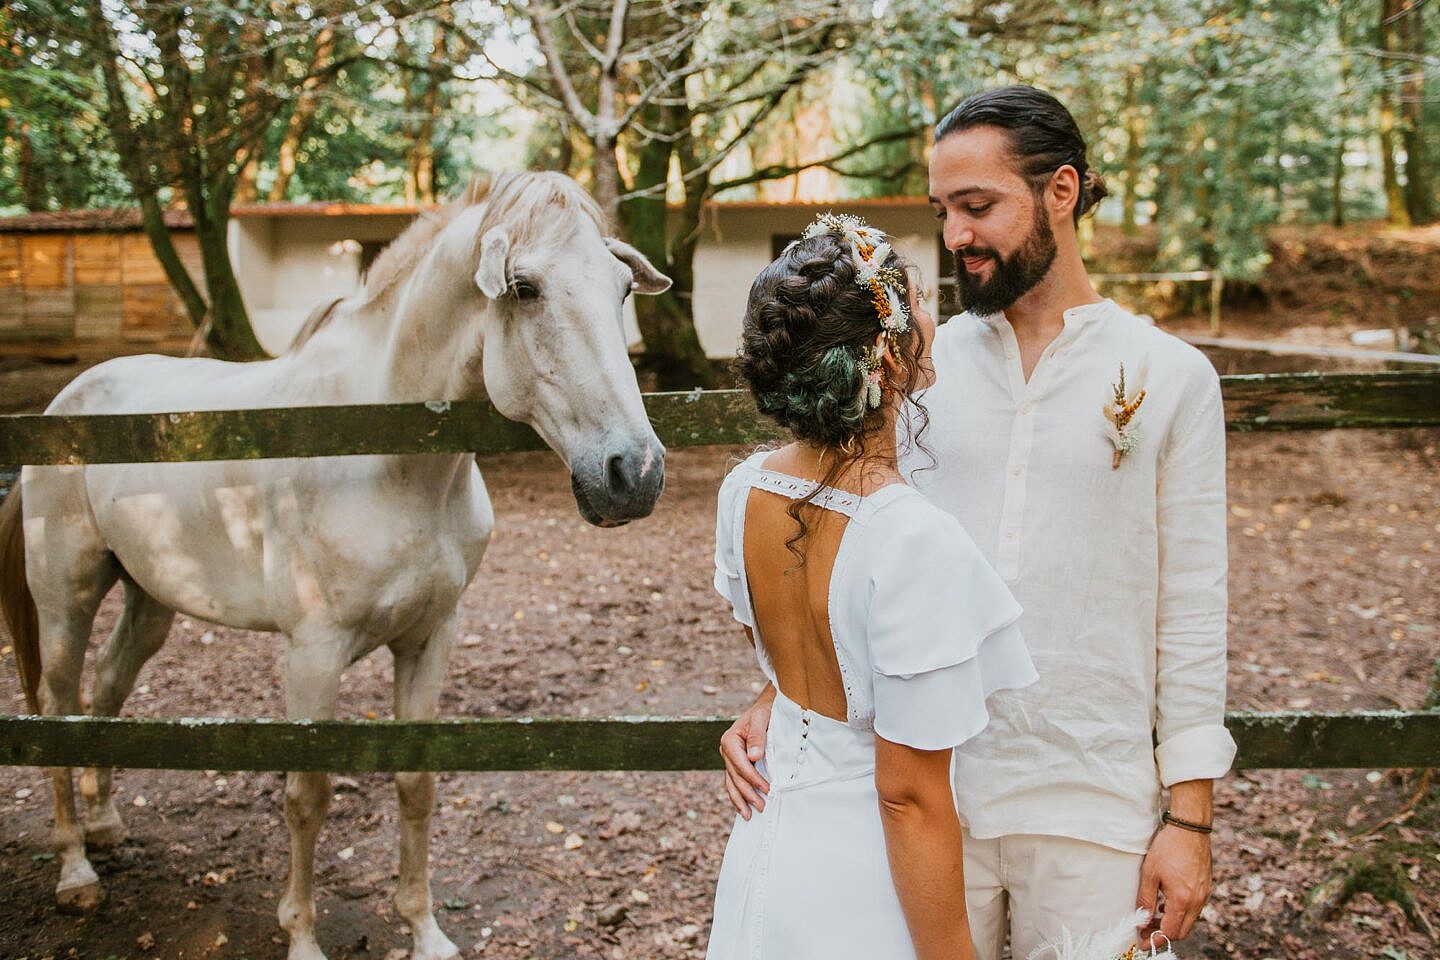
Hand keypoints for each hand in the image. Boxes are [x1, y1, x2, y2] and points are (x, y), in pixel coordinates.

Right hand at [719, 685, 774, 818]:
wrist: (764, 708)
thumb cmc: (764, 712)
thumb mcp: (761, 718)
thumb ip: (757, 736)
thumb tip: (753, 757)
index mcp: (730, 740)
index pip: (740, 765)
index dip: (753, 779)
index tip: (767, 789)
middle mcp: (726, 750)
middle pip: (735, 777)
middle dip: (748, 794)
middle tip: (762, 807)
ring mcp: (729, 758)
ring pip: (732, 783)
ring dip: (740, 800)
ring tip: (749, 816)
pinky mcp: (735, 764)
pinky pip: (734, 782)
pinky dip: (738, 796)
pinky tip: (743, 808)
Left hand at [1136, 823, 1211, 943]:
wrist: (1190, 829)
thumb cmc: (1168, 847)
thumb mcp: (1150, 873)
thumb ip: (1145, 899)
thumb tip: (1142, 919)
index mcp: (1182, 900)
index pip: (1170, 932)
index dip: (1155, 939)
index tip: (1144, 942)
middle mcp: (1197, 901)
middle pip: (1182, 931)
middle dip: (1164, 934)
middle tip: (1147, 930)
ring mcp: (1204, 895)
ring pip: (1189, 920)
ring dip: (1172, 923)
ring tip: (1154, 916)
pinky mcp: (1206, 887)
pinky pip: (1194, 908)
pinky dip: (1181, 912)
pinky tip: (1167, 903)